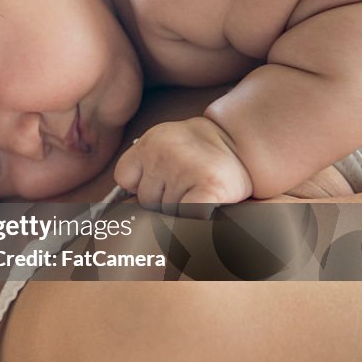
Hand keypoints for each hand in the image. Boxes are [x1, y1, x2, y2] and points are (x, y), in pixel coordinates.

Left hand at [114, 116, 252, 217]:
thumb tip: (120, 210)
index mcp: (149, 143)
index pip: (125, 178)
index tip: (158, 183)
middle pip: (146, 200)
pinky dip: (196, 217)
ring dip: (181, 210)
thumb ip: (139, 174)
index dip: (140, 186)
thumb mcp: (161, 151)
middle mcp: (163, 153)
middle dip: (162, 202)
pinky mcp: (209, 187)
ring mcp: (186, 169)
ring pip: (167, 212)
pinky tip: (206, 206)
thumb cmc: (198, 155)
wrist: (241, 143)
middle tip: (185, 187)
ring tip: (198, 191)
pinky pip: (190, 216)